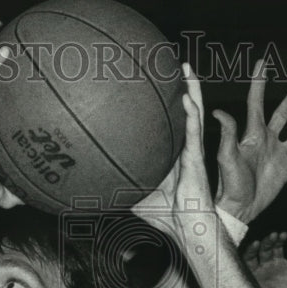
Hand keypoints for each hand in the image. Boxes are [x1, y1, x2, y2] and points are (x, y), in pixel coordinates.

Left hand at [132, 64, 211, 234]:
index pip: (169, 121)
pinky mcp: (197, 158)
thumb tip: (90, 187)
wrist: (184, 226)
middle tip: (176, 61)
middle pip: (184, 108)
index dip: (167, 101)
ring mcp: (192, 150)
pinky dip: (191, 114)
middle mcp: (183, 146)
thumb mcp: (133, 196)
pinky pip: (194, 131)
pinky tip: (187, 98)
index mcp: (171, 152)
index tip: (157, 79)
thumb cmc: (165, 214)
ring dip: (192, 88)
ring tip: (186, 67)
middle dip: (182, 84)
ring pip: (194, 112)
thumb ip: (116, 187)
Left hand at [213, 58, 286, 223]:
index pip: (257, 103)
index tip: (262, 63)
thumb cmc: (229, 183)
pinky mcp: (286, 172)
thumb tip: (218, 111)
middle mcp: (267, 141)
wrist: (239, 208)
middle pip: (282, 115)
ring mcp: (278, 156)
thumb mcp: (226, 157)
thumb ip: (227, 134)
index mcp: (253, 135)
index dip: (259, 83)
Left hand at [243, 231, 286, 287]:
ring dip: (279, 239)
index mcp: (255, 274)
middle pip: (264, 250)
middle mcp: (266, 266)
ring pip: (278, 248)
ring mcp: (280, 265)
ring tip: (282, 235)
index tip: (255, 244)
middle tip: (272, 236)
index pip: (249, 258)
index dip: (252, 250)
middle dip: (267, 242)